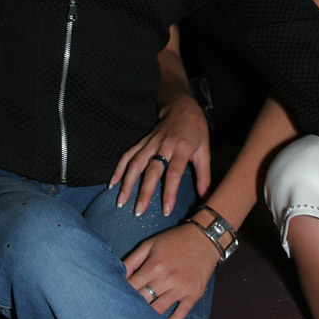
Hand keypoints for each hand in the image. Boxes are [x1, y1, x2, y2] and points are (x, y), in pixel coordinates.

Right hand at [111, 94, 209, 216]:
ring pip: (135, 163)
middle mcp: (163, 145)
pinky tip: (112, 183)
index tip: (165, 210)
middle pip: (151, 170)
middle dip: (143, 192)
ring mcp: (150, 143)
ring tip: (120, 202)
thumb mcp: (205, 151)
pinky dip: (119, 168)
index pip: (174, 173)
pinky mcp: (142, 141)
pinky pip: (128, 155)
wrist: (181, 106)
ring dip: (126, 183)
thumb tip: (206, 198)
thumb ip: (204, 176)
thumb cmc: (196, 130)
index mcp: (182, 148)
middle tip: (138, 211)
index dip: (169, 192)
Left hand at [124, 223, 218, 318]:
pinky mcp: (194, 294)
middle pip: (143, 301)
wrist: (204, 238)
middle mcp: (167, 279)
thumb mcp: (150, 244)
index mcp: (154, 266)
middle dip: (132, 307)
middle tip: (124, 314)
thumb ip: (132, 260)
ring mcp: (181, 288)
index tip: (116, 300)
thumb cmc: (174, 240)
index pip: (132, 287)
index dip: (122, 294)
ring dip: (147, 317)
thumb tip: (119, 276)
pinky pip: (181, 314)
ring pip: (159, 310)